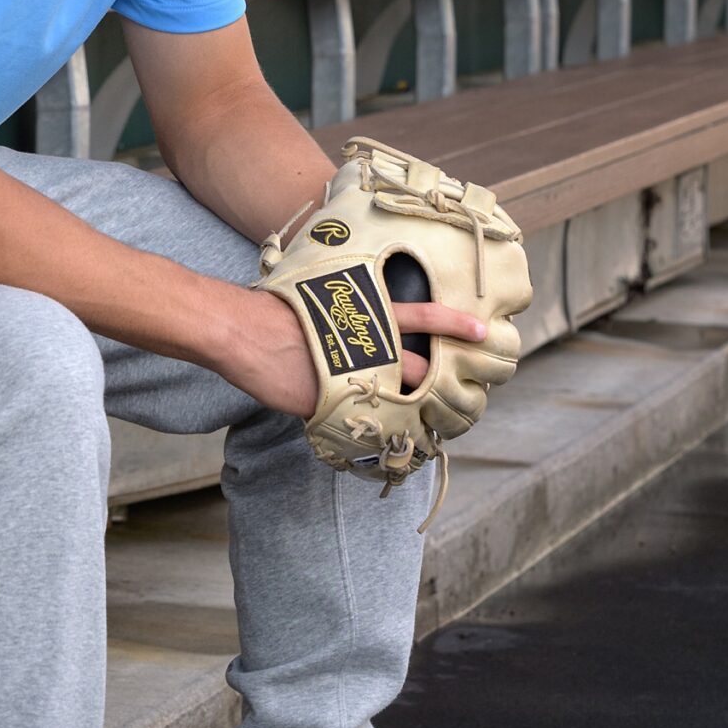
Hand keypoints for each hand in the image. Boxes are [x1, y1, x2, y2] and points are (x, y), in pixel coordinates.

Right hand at [215, 287, 487, 417]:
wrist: (243, 331)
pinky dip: (358, 426)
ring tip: (414, 424)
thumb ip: (349, 317)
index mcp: (369, 315)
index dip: (455, 323)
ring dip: (403, 413)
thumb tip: (357, 328)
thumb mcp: (323, 298)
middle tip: (452, 397)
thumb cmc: (276, 309)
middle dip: (433, 385)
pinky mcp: (329, 404)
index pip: (423, 316)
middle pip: (417, 369)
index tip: (484, 330)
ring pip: (392, 400)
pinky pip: (352, 420)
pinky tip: (357, 429)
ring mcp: (352, 377)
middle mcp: (369, 346)